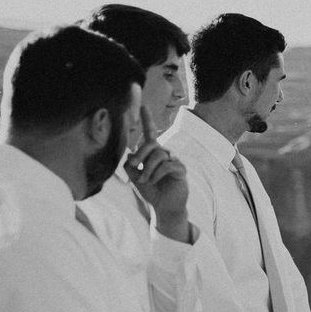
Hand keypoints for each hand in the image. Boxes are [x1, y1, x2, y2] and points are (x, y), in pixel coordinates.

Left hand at [127, 107, 190, 241]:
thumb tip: (130, 155)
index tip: (143, 105)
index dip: (148, 119)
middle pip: (151, 145)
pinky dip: (156, 174)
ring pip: (157, 155)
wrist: (164, 206)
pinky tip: (155, 181)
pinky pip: (167, 165)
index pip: (151, 132)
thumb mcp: (134, 176)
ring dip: (147, 169)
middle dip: (140, 155)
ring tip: (145, 180)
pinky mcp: (181, 170)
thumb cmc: (151, 190)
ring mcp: (174, 161)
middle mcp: (165, 153)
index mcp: (154, 152)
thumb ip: (130, 164)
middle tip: (134, 166)